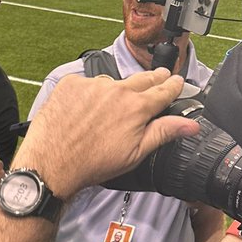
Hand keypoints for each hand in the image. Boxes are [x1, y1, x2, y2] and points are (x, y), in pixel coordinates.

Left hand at [17, 68, 197, 198]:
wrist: (51, 164)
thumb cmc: (91, 164)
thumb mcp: (134, 154)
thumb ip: (163, 133)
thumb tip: (191, 124)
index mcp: (137, 107)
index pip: (164, 89)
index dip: (173, 85)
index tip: (176, 81)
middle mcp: (117, 90)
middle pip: (143, 79)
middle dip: (153, 79)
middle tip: (159, 78)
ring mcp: (92, 85)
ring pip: (113, 82)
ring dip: (117, 90)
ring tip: (112, 107)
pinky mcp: (71, 84)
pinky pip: (86, 84)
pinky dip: (89, 93)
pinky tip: (85, 110)